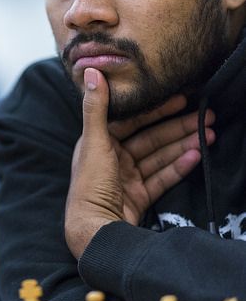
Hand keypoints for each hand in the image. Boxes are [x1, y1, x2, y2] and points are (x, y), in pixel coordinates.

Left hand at [65, 68, 214, 258]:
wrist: (95, 232)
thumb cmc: (90, 184)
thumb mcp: (94, 142)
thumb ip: (97, 107)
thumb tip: (91, 69)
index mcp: (99, 143)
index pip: (132, 120)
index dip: (155, 108)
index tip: (181, 98)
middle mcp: (113, 158)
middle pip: (151, 138)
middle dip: (178, 127)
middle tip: (206, 116)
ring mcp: (128, 179)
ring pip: (160, 156)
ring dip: (184, 145)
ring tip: (210, 134)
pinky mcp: (139, 197)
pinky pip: (162, 177)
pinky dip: (179, 167)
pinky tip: (197, 156)